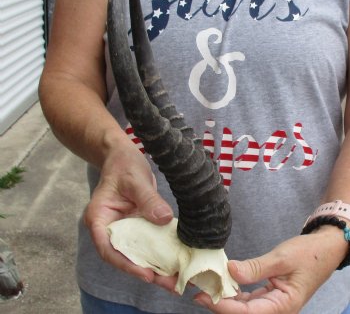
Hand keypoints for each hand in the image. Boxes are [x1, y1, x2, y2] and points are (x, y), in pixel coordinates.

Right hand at [84, 138, 173, 284]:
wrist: (122, 156)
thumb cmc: (123, 164)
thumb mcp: (136, 179)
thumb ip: (148, 200)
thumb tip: (164, 219)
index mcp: (98, 217)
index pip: (108, 247)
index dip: (126, 264)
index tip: (146, 274)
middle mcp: (108, 227)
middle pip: (124, 256)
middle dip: (146, 272)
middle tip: (171, 284)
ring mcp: (122, 227)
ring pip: (136, 253)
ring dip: (154, 266)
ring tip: (176, 279)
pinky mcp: (134, 225)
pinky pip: (145, 242)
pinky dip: (158, 252)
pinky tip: (175, 260)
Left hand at [194, 227, 347, 313]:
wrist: (324, 249)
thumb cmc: (308, 254)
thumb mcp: (282, 259)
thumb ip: (256, 267)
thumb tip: (230, 271)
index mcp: (282, 306)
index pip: (247, 312)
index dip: (222, 306)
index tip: (202, 296)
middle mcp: (275, 309)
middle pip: (241, 311)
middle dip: (217, 302)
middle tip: (194, 290)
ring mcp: (271, 303)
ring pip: (241, 306)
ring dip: (222, 297)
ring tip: (201, 285)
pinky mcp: (267, 294)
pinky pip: (246, 297)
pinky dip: (232, 290)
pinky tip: (218, 282)